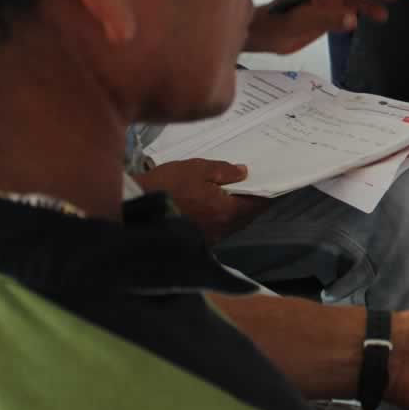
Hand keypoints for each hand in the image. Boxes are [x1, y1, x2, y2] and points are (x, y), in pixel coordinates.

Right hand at [133, 159, 268, 242]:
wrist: (132, 208)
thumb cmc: (166, 185)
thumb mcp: (196, 169)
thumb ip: (224, 171)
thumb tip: (244, 172)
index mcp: (226, 212)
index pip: (258, 205)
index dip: (268, 194)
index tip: (276, 185)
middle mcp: (221, 230)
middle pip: (246, 217)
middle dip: (253, 203)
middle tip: (257, 187)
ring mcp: (207, 238)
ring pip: (231, 224)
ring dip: (237, 211)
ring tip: (237, 194)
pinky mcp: (194, 240)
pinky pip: (217, 228)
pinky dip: (221, 217)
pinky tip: (216, 205)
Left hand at [245, 0, 400, 54]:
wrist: (264, 36)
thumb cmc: (275, 23)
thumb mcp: (300, 20)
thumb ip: (326, 18)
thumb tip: (352, 18)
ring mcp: (328, 1)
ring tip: (390, 2)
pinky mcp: (330, 14)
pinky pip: (352, 9)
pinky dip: (366, 11)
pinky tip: (378, 17)